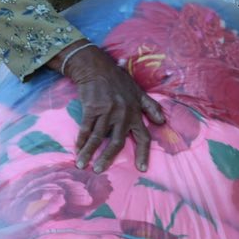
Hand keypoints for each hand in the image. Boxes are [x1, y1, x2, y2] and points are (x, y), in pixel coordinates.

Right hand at [58, 45, 166, 172]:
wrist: (97, 67)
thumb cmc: (118, 80)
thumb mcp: (139, 92)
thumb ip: (151, 107)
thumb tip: (162, 122)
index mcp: (136, 113)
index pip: (143, 137)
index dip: (143, 154)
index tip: (141, 169)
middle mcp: (123, 115)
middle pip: (117, 142)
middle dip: (107, 158)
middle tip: (99, 171)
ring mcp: (107, 112)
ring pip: (98, 138)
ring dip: (89, 153)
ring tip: (82, 164)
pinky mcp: (92, 108)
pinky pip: (86, 129)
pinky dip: (81, 140)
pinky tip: (77, 149)